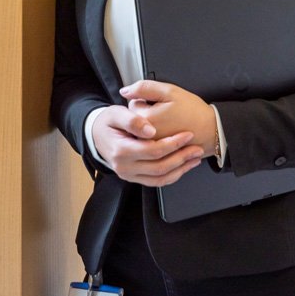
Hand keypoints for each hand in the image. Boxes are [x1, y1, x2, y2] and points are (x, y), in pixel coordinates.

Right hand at [89, 105, 203, 186]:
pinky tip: (184, 165)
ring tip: (195, 157)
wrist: (97, 135)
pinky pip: (157, 182)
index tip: (188, 134)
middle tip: (197, 147)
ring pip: (160, 178)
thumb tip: (150, 130)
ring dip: (181, 169)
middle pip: (159, 167)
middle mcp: (124, 167)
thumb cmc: (108, 122)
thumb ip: (132, 119)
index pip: (152, 150)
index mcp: (121, 150)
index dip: (173, 143)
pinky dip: (173, 175)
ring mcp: (129, 175)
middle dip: (182, 157)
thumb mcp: (116, 113)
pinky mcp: (134, 178)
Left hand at [120, 79, 216, 154]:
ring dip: (148, 126)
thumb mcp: (170, 91)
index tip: (159, 103)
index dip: (146, 99)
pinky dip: (154, 138)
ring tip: (167, 123)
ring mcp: (151, 148)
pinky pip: (148, 144)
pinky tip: (166, 134)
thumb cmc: (193, 112)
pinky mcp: (158, 155)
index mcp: (146, 120)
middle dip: (146, 114)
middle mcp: (145, 138)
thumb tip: (125, 90)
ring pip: (140, 132)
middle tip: (164, 113)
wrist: (211, 131)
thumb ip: (144, 88)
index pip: (132, 105)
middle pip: (134, 120)